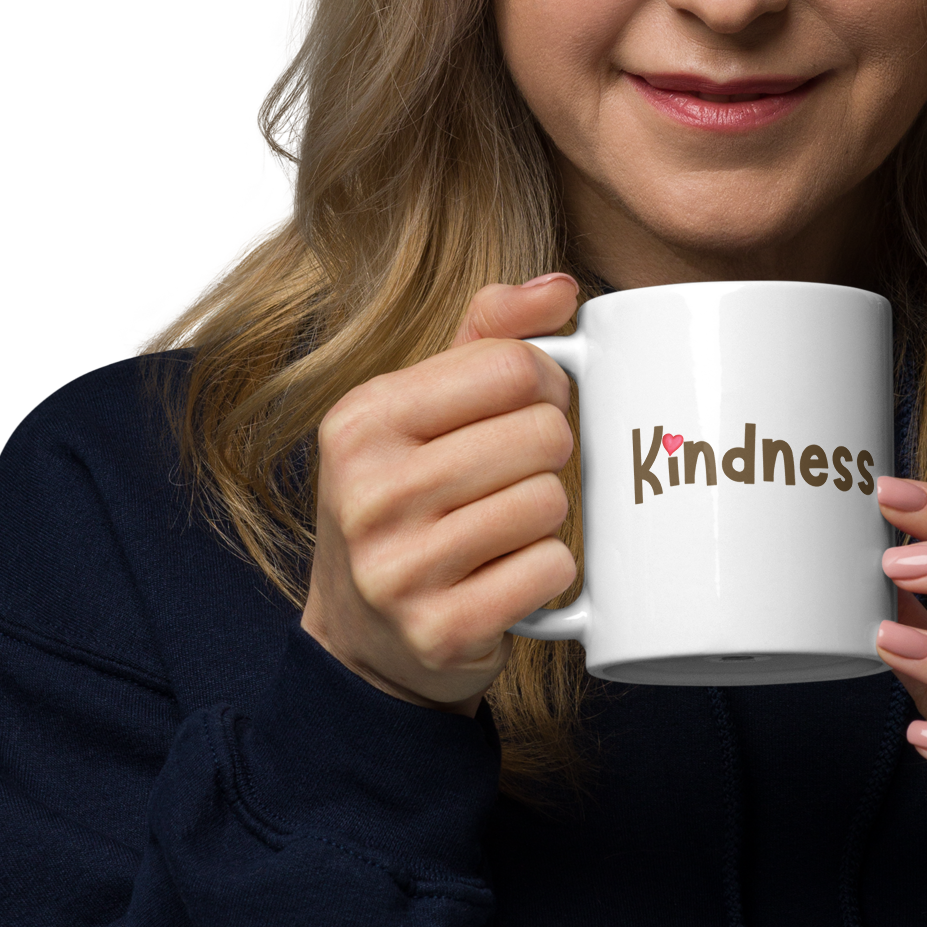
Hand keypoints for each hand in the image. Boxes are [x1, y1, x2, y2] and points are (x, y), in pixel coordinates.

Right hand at [301, 275, 580, 715]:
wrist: (364, 638)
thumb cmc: (408, 501)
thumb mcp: (420, 409)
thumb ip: (487, 336)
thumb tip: (562, 287)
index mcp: (363, 420)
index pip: (511, 366)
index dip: (548, 383)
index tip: (535, 405)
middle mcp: (369, 490)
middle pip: (543, 434)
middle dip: (551, 454)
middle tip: (520, 475)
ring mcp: (398, 567)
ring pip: (550, 502)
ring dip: (549, 515)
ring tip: (507, 527)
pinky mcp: (438, 629)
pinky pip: (551, 570)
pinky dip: (550, 572)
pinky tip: (511, 575)